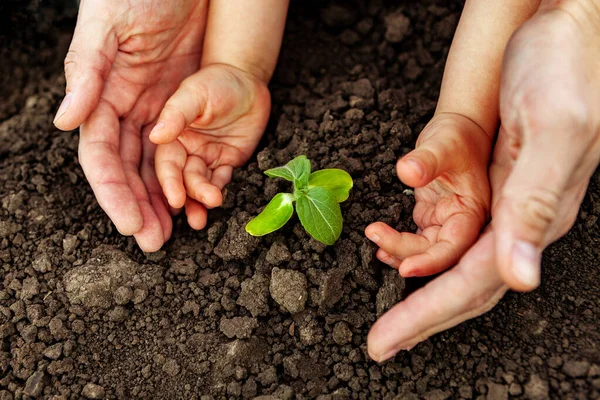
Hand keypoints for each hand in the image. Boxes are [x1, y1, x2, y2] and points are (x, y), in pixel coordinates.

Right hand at [54, 0, 207, 250]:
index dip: (113, 191)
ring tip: (172, 233)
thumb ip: (87, 73)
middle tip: (153, 242)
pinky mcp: (184, 105)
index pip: (103, 155)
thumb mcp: (108, 27)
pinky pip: (183, 148)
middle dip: (138, 206)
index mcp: (103, 95)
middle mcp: (126, 108)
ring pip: (155, 165)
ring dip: (161, 200)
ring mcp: (156, 108)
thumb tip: (65, 124)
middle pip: (129, 168)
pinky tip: (195, 198)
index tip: (127, 223)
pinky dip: (187, 174)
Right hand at [150, 63, 270, 229]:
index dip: (162, 184)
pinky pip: (219, 181)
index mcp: (167, 133)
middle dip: (178, 201)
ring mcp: (203, 157)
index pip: (159, 163)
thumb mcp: (195, 92)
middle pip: (176, 180)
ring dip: (198, 202)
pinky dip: (216, 193)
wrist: (248, 81)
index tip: (170, 201)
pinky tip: (216, 204)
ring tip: (201, 219)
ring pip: (197, 184)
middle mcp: (181, 149)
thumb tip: (156, 136)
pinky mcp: (224, 162)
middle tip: (182, 224)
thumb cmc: (217, 81)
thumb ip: (177, 113)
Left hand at [365, 113, 490, 276]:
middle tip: (375, 236)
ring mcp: (445, 222)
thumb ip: (426, 159)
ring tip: (374, 239)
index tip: (406, 268)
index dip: (431, 262)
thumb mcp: (442, 143)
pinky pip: (416, 239)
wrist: (459, 129)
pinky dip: (398, 243)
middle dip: (405, 252)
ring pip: (423, 249)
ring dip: (399, 251)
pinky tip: (379, 240)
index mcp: (472, 212)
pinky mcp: (431, 218)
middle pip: (435, 253)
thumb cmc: (457, 136)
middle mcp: (462, 223)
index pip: (454, 247)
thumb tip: (406, 172)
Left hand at [367, 1, 599, 361]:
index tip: (385, 342)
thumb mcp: (555, 131)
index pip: (472, 285)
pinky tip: (408, 253)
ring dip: (422, 288)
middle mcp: (525, 219)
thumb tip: (521, 278)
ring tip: (389, 308)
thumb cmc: (567, 68)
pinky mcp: (503, 185)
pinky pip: (463, 235)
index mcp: (534, 215)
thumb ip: (535, 204)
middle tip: (382, 344)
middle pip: (466, 287)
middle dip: (421, 318)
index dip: (426, 316)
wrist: (571, 30)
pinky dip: (430, 253)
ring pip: (463, 266)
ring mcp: (513, 204)